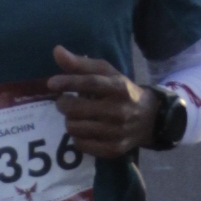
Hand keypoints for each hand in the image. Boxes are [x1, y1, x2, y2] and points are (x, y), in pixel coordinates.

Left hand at [48, 45, 153, 159]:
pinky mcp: (113, 149)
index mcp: (119, 88)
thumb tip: (56, 51)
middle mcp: (119, 110)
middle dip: (63, 104)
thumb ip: (81, 63)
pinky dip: (77, 136)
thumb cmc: (122, 91)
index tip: (51, 83)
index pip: (90, 83)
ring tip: (75, 115)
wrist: (149, 119)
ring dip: (69, 120)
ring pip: (74, 127)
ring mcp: (116, 132)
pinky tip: (83, 129)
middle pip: (76, 109)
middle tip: (64, 101)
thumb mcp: (107, 73)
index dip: (68, 82)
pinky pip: (81, 144)